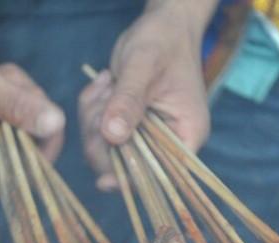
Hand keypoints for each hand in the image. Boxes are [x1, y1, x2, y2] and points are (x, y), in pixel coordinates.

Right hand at [0, 1, 64, 175]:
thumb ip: (18, 108)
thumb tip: (57, 124)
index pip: (28, 167)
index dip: (42, 137)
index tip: (34, 104)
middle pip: (33, 140)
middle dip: (25, 102)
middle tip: (3, 81)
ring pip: (29, 118)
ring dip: (18, 89)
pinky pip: (18, 107)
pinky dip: (12, 86)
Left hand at [79, 0, 214, 190]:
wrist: (161, 25)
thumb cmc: (163, 40)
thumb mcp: (143, 66)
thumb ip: (129, 100)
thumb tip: (114, 136)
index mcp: (186, 135)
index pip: (159, 175)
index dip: (130, 180)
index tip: (103, 181)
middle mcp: (165, 142)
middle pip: (122, 165)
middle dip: (102, 134)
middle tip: (105, 95)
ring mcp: (142, 136)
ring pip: (103, 149)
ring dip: (94, 116)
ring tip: (108, 83)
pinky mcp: (124, 127)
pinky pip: (95, 132)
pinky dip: (91, 108)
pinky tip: (104, 83)